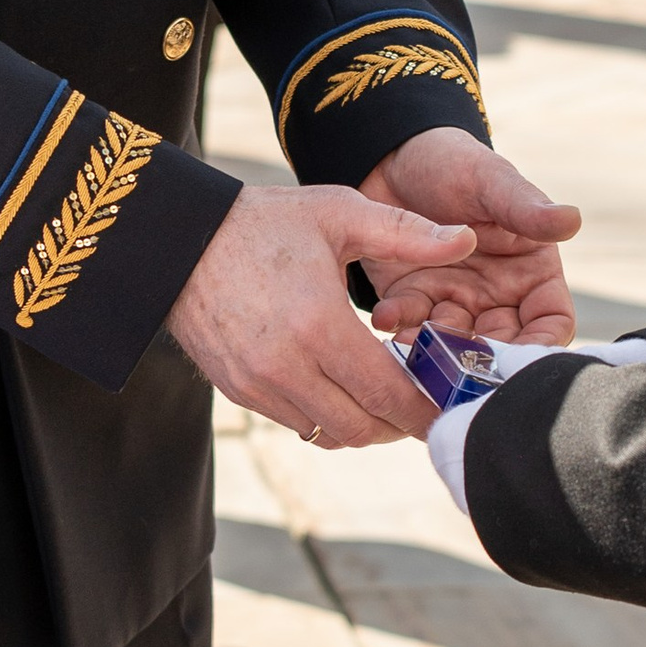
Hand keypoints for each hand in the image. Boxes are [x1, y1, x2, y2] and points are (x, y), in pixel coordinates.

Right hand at [167, 182, 469, 445]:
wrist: (179, 239)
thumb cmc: (264, 222)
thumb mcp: (338, 213)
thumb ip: (407, 233)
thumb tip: (466, 241)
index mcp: (318, 323)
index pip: (386, 393)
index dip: (422, 410)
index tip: (447, 407)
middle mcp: (285, 365)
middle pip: (360, 427)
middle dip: (398, 425)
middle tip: (420, 406)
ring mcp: (258, 385)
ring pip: (328, 433)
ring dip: (362, 424)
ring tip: (382, 396)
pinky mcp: (238, 392)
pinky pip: (296, 423)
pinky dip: (325, 416)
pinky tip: (340, 386)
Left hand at [359, 125, 580, 343]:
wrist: (390, 155)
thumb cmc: (452, 162)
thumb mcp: (490, 181)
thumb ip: (526, 209)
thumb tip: (572, 220)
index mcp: (531, 269)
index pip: (551, 321)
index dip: (542, 346)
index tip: (522, 360)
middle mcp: (498, 294)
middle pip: (504, 346)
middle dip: (485, 360)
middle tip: (463, 365)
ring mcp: (455, 300)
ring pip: (457, 345)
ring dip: (439, 350)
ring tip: (415, 338)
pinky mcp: (413, 300)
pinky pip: (412, 327)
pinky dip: (401, 328)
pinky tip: (387, 317)